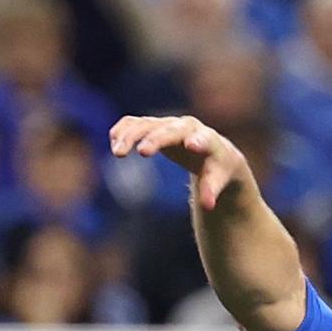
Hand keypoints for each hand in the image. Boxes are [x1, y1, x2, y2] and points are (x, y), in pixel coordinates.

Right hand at [108, 113, 259, 212]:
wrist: (212, 150)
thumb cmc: (217, 167)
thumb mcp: (218, 178)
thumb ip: (211, 189)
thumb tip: (208, 207)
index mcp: (208, 140)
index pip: (204, 139)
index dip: (198, 142)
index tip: (191, 146)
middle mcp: (186, 127)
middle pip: (170, 131)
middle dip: (157, 139)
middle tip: (143, 152)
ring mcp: (168, 125)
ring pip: (147, 124)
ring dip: (132, 135)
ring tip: (118, 153)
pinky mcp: (153, 126)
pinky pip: (135, 123)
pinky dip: (124, 129)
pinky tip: (113, 140)